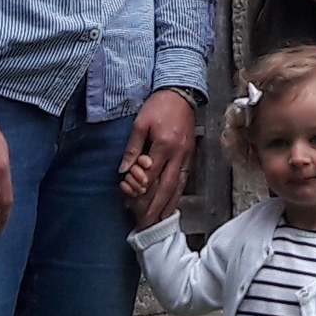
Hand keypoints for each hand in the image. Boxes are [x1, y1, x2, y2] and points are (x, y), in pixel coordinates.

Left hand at [121, 91, 198, 226]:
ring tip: (161, 219)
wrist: (181, 92)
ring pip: (179, 185)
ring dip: (170, 204)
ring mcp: (187, 155)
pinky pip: (185, 178)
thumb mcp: (140, 124)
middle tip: (148, 223)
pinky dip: (178, 193)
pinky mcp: (191, 154)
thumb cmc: (159, 106)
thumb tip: (124, 170)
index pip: (151, 175)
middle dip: (157, 207)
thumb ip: (132, 149)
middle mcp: (178, 154)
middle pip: (167, 186)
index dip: (141, 191)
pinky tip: (173, 201)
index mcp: (164, 145)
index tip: (131, 204)